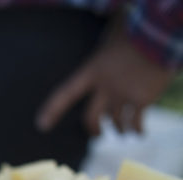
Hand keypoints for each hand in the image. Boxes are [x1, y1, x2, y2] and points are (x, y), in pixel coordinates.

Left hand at [36, 21, 175, 135]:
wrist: (160, 35)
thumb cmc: (134, 30)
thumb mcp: (110, 35)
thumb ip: (102, 46)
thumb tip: (96, 23)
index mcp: (93, 70)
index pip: (66, 93)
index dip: (52, 110)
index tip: (41, 125)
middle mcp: (105, 87)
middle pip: (91, 117)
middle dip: (92, 128)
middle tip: (95, 133)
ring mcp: (123, 95)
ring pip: (116, 122)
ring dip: (119, 129)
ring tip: (122, 132)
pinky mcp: (142, 100)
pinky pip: (136, 121)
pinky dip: (137, 129)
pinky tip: (138, 133)